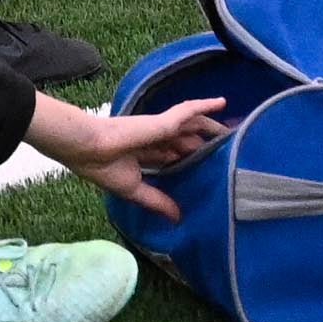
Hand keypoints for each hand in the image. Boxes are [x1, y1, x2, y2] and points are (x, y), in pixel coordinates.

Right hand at [37, 89, 230, 220]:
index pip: (174, 156)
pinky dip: (205, 106)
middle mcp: (156, 139)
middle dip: (206, 143)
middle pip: (187, 139)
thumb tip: (177, 218)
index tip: (209, 166)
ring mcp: (160, 128)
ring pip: (193, 124)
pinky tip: (222, 103)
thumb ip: (157, 200)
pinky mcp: (163, 121)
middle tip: (231, 148)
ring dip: (212, 126)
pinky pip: (189, 110)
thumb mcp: (135, 190)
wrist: (88, 149)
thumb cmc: (103, 168)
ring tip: (234, 129)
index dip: (189, 159)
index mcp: (147, 154)